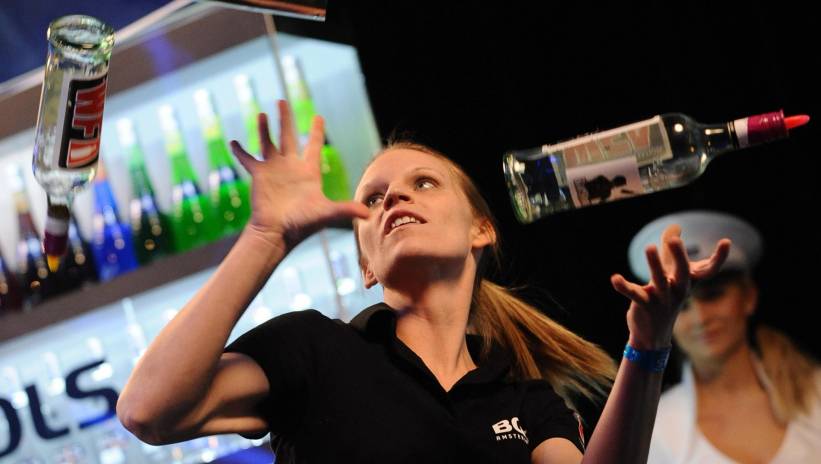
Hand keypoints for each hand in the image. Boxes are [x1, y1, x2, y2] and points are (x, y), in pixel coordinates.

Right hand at [230, 100, 368, 250]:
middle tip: (282, 101)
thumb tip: (369, 213)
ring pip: (267, 143)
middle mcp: (290, 167)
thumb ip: (346, 209)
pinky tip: (233, 142)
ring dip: (263, 128)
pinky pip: (248, 160)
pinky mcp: (259, 176)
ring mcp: (274, 170)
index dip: (316, 131)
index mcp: (308, 172)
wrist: (278, 232)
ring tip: (261, 113)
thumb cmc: (302, 224)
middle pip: (289, 137)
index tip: (318, 116)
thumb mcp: (326, 213)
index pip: (313, 146)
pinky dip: (240, 152)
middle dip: (286, 119)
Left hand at [610, 224, 730, 349]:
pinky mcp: (644, 305)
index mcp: (687, 282)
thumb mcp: (670, 275)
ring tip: (650, 247)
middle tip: (675, 240)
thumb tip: (675, 226)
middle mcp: (678, 290)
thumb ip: (669, 251)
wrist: (653, 334)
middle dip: (679, 256)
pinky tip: (614, 278)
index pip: (708, 270)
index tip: (727, 241)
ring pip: (660, 281)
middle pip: (684, 273)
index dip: (719, 258)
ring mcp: (661, 299)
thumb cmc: (664, 298)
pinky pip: (634, 294)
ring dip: (655, 264)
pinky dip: (624, 286)